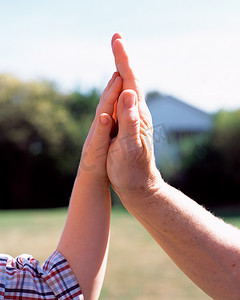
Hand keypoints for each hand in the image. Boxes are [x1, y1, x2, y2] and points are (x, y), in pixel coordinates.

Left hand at [78, 72, 121, 180]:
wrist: (89, 178)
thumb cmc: (94, 166)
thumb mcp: (98, 151)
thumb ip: (101, 133)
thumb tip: (105, 116)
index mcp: (99, 127)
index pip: (106, 105)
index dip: (113, 90)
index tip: (120, 73)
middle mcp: (99, 125)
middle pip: (106, 101)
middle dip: (113, 85)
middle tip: (120, 67)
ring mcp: (102, 128)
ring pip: (108, 106)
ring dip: (113, 92)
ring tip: (118, 79)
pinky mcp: (106, 133)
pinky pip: (112, 114)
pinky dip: (116, 104)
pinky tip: (118, 102)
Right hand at [107, 34, 162, 203]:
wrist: (139, 186)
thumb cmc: (131, 170)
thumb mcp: (128, 147)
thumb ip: (129, 120)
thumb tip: (128, 92)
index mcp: (136, 115)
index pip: (130, 81)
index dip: (123, 60)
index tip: (116, 40)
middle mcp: (137, 113)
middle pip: (129, 80)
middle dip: (122, 59)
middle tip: (117, 39)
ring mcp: (134, 119)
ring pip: (127, 90)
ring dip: (123, 70)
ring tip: (119, 56)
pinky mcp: (129, 126)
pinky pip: (124, 102)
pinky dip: (120, 88)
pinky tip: (119, 87)